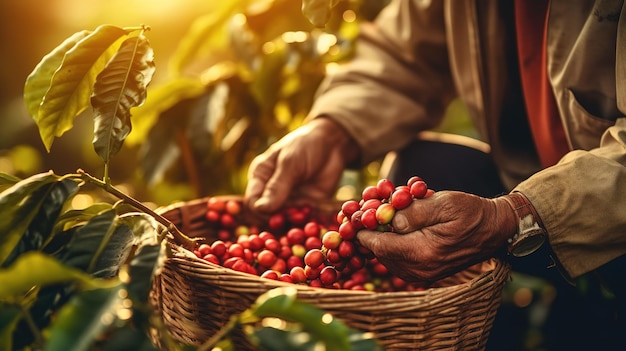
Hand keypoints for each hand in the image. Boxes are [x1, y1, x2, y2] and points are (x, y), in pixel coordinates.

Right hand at [245, 117, 358, 213]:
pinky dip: (305, 222)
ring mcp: (288, 201)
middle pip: (266, 215)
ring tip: (305, 211)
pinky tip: (313, 214)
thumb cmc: (305, 146)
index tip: (273, 214)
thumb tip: (260, 208)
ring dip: (293, 222)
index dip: (259, 212)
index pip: (252, 201)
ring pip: (283, 221)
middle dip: (277, 219)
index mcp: (260, 177)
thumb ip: (277, 185)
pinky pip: (301, 221)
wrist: (332, 144)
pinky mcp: (304, 208)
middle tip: (292, 214)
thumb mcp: (290, 162)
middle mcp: (271, 192)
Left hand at [356, 191, 516, 282]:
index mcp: (422, 253)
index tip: (353, 214)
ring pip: (385, 257)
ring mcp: (422, 275)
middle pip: (378, 252)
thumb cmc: (470, 212)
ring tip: (380, 215)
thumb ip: (412, 212)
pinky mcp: (424, 273)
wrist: (494, 230)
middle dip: (370, 232)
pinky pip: (397, 260)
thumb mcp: (442, 203)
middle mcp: (419, 270)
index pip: (377, 245)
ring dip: (380, 237)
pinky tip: (395, 227)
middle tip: (365, 210)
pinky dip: (391, 244)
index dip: (362, 228)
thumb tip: (385, 218)